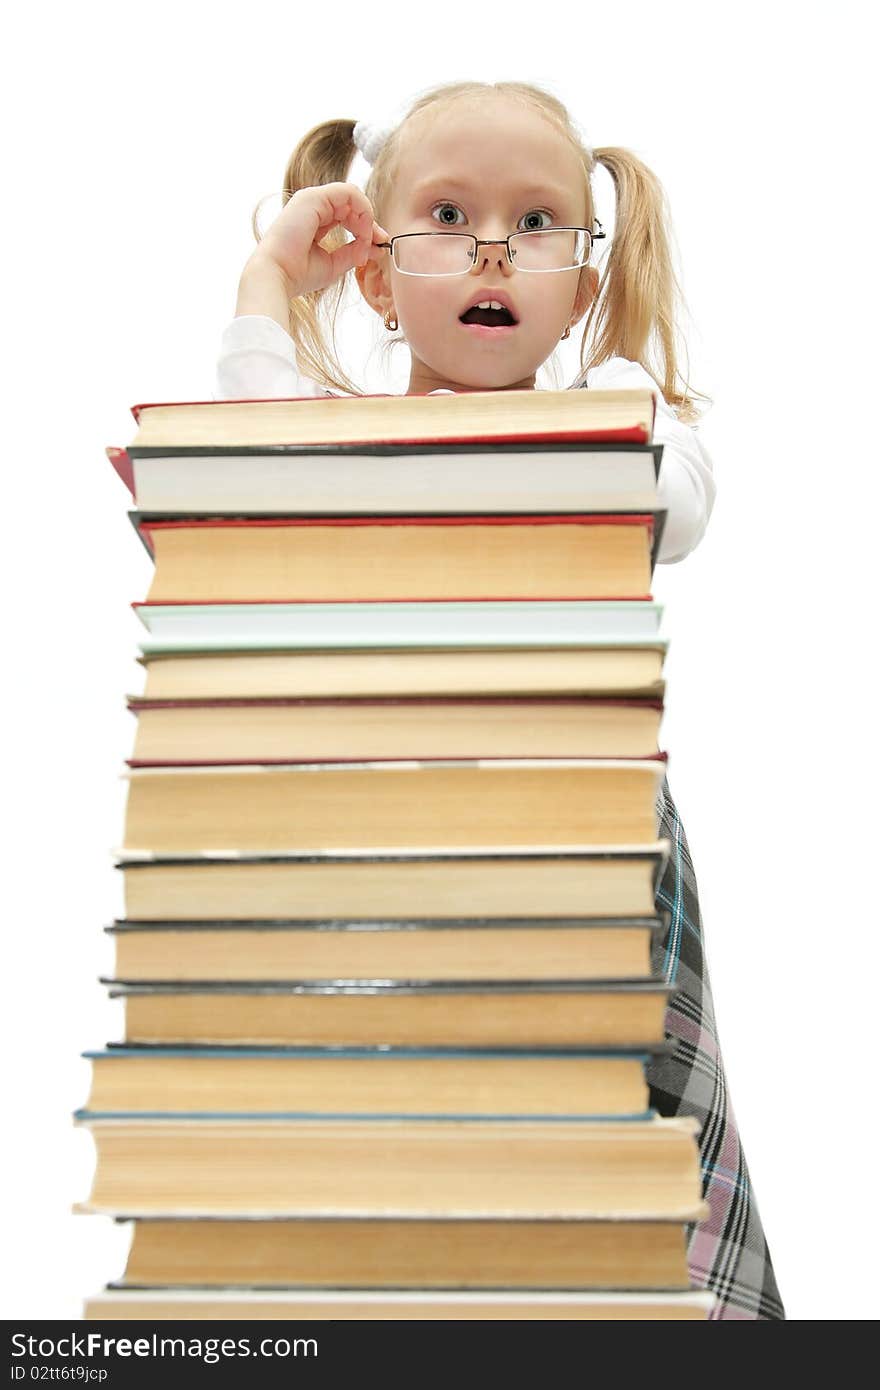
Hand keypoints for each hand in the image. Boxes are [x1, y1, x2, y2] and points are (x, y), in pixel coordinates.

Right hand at [249, 182, 389, 297]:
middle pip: (352, 204)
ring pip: (353, 196)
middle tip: (379, 243)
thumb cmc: (298, 274)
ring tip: (366, 241)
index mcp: (315, 219)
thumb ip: (353, 252)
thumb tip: (375, 247)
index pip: (348, 215)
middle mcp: (313, 206)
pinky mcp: (315, 197)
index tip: (377, 247)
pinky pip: (349, 193)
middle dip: (370, 223)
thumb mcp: (334, 263)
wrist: (277, 275)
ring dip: (366, 218)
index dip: (366, 228)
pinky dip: (362, 211)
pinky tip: (362, 231)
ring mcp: (313, 199)